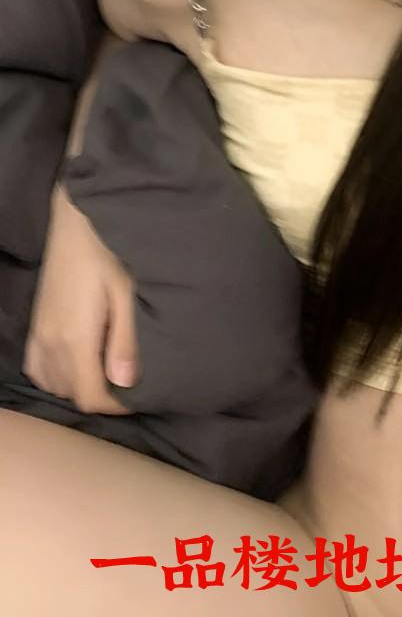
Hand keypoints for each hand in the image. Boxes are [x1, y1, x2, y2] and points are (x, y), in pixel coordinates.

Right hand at [24, 184, 137, 413]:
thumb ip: (125, 339)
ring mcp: (38, 336)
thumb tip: (126, 382)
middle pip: (72, 394)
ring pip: (55, 384)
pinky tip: (79, 361)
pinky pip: (38, 369)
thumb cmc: (107, 253)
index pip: (90, 395)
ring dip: (81, 386)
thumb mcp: (126, 293)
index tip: (139, 398)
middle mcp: (51, 344)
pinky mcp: (34, 326)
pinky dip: (57, 376)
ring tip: (108, 371)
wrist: (74, 223)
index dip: (116, 405)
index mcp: (76, 338)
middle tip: (129, 383)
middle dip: (101, 396)